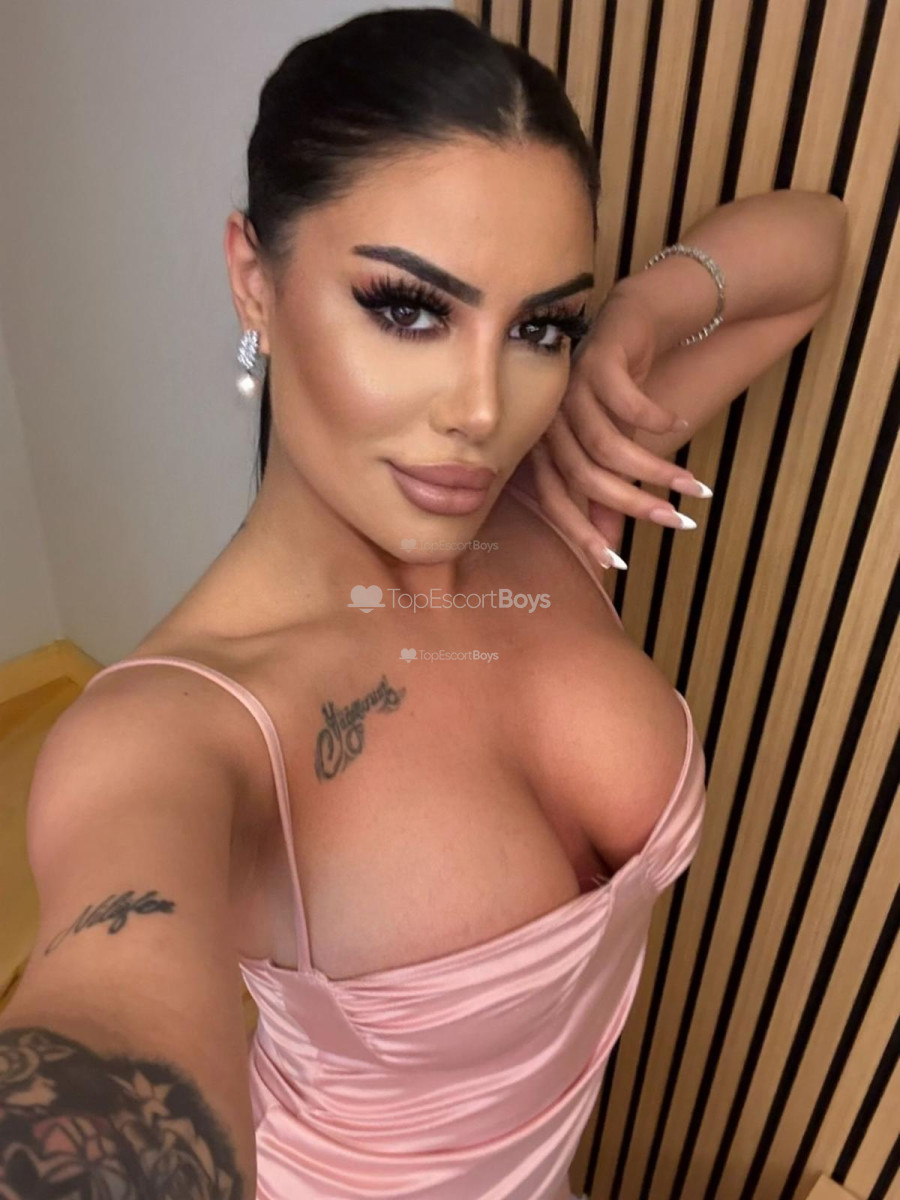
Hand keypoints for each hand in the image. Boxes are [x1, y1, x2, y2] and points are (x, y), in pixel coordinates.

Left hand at [529, 287, 709, 569]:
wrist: (629, 324)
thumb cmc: (616, 396)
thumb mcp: (614, 449)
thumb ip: (605, 496)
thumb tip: (610, 548)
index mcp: (545, 447)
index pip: (556, 500)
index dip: (582, 534)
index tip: (618, 564)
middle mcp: (549, 421)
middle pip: (585, 476)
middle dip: (633, 504)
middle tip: (678, 522)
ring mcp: (568, 390)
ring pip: (607, 444)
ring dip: (654, 469)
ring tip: (693, 485)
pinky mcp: (595, 360)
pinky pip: (624, 401)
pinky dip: (654, 418)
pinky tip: (680, 421)